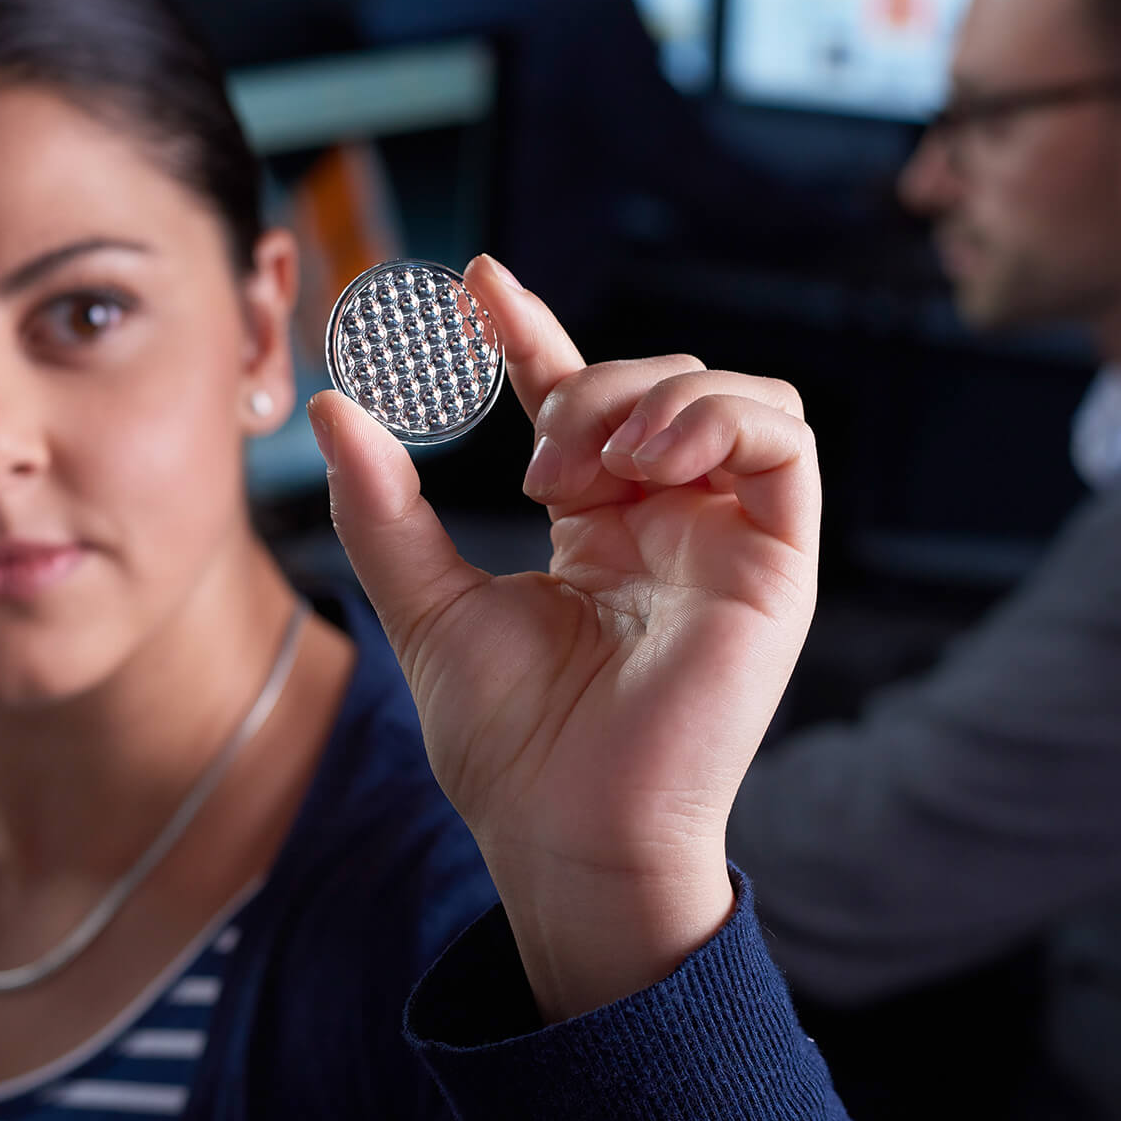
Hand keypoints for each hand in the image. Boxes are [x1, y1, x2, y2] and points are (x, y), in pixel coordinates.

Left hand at [307, 256, 821, 1020]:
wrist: (566, 836)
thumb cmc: (507, 747)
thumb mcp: (426, 606)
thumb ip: (383, 507)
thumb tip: (334, 407)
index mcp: (600, 527)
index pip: (578, 397)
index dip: (534, 331)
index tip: (476, 283)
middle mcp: (671, 521)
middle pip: (658, 381)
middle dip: (588, 387)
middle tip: (534, 466)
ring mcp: (728, 539)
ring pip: (734, 392)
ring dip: (655, 395)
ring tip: (584, 468)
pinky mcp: (777, 563)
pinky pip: (786, 442)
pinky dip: (721, 417)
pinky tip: (647, 461)